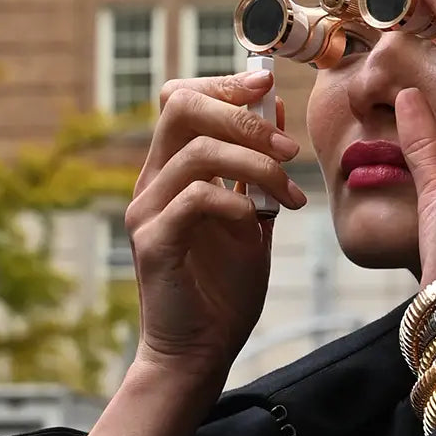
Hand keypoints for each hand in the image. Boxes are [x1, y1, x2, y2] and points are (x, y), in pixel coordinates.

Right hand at [124, 71, 306, 379]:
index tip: (268, 85)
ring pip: (196, 152)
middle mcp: (152, 183)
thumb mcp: (251, 221)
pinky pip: (195, 199)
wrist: (200, 353)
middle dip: (242, 116)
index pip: (182, 98)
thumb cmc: (223, 291)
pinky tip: (257, 222)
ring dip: (254, 165)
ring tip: (288, 194)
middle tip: (287, 148)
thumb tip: (275, 113)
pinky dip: (234, 202)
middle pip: (180, 107)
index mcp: (171, 171)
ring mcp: (147, 212)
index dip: (224, 83)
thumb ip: (258, 173)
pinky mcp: (154, 244)